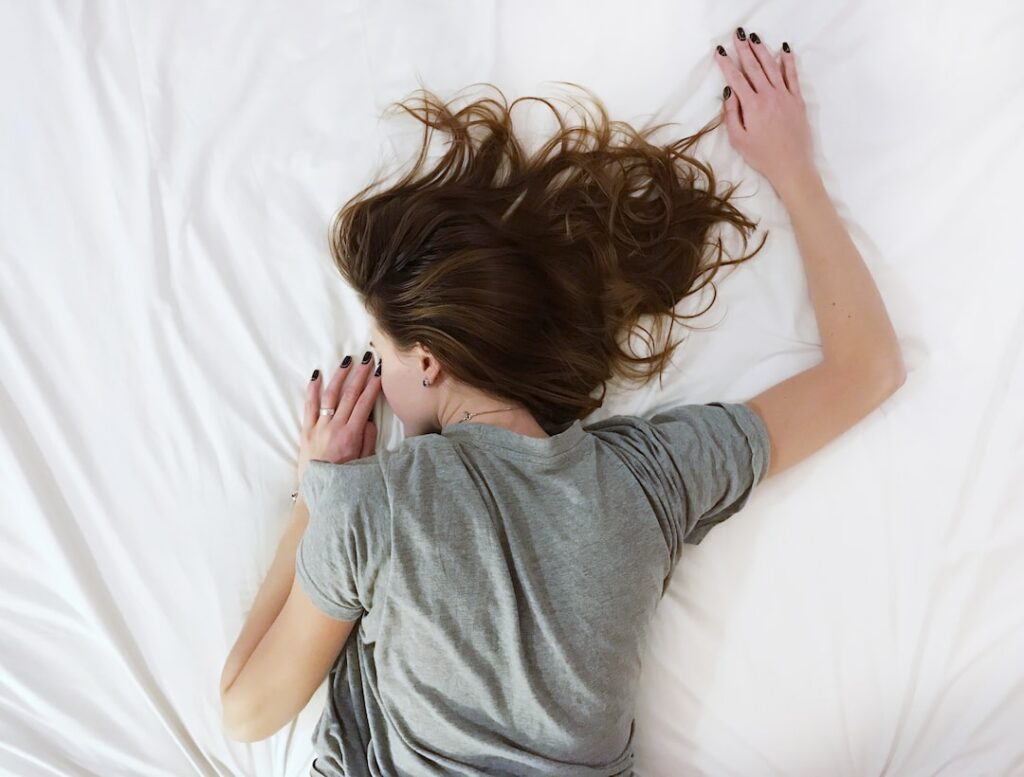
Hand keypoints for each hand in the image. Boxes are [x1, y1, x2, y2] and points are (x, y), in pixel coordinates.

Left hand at [297, 352, 381, 483]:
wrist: (318, 492)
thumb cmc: (345, 479)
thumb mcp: (364, 462)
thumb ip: (368, 439)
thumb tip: (370, 419)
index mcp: (351, 435)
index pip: (365, 403)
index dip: (373, 385)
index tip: (379, 372)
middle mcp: (335, 427)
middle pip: (350, 395)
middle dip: (360, 374)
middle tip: (367, 358)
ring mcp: (319, 427)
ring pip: (330, 396)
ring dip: (339, 376)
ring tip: (347, 361)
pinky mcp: (306, 431)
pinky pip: (309, 406)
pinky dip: (312, 389)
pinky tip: (317, 375)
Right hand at [714, 30, 816, 193]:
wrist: (791, 165)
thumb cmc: (762, 156)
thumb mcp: (738, 139)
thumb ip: (731, 115)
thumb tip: (728, 93)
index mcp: (752, 105)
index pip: (736, 79)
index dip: (727, 64)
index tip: (720, 52)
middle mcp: (769, 95)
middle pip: (754, 67)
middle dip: (744, 50)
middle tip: (737, 35)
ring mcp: (785, 96)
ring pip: (772, 67)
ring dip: (762, 50)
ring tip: (755, 37)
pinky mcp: (797, 100)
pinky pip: (792, 76)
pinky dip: (788, 62)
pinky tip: (784, 50)